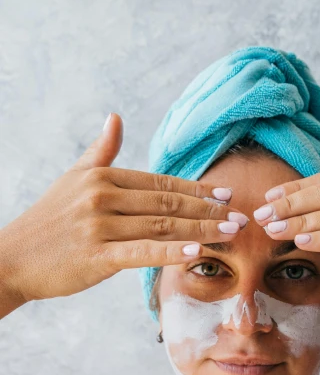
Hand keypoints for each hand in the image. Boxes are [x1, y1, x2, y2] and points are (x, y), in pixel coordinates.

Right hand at [0, 113, 247, 301]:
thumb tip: (115, 117)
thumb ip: (100, 152)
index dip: (197, 189)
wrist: (12, 257)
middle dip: (209, 210)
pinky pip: (142, 252)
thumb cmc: (48, 221)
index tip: (226, 195)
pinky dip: (171, 251)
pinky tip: (196, 252)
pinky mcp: (96, 256)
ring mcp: (99, 226)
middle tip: (241, 216)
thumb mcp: (72, 178)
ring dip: (201, 230)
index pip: (160, 183)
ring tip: (231, 232)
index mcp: (102, 176)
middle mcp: (102, 196)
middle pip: (168, 203)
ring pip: (162, 226)